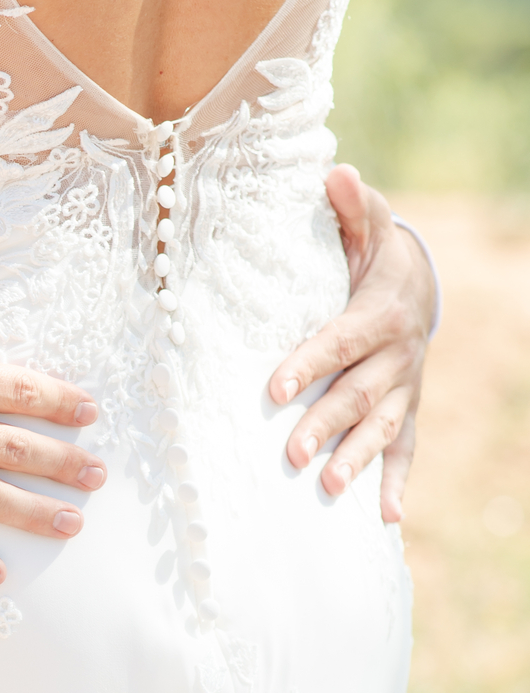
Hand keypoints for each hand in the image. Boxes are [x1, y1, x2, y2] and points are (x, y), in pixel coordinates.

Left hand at [269, 166, 434, 519]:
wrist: (415, 285)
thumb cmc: (372, 256)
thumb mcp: (365, 225)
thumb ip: (349, 206)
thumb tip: (334, 173)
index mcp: (379, 314)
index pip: (340, 342)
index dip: (310, 364)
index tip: (276, 389)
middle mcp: (396, 357)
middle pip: (358, 395)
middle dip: (325, 424)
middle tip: (288, 453)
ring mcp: (402, 389)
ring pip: (380, 429)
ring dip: (355, 460)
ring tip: (327, 489)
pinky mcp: (405, 412)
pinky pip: (404, 451)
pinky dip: (394, 484)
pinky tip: (383, 520)